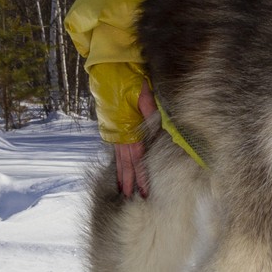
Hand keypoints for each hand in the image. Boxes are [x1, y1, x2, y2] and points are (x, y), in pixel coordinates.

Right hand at [114, 81, 156, 198]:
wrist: (107, 71)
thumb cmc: (128, 81)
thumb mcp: (143, 93)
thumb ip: (152, 109)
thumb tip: (164, 122)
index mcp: (129, 130)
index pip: (137, 159)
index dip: (141, 176)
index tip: (144, 192)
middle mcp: (121, 135)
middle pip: (127, 165)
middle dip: (131, 183)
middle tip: (133, 200)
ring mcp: (115, 133)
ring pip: (120, 160)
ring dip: (122, 177)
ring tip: (123, 193)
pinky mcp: (113, 130)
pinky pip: (116, 151)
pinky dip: (118, 164)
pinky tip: (119, 173)